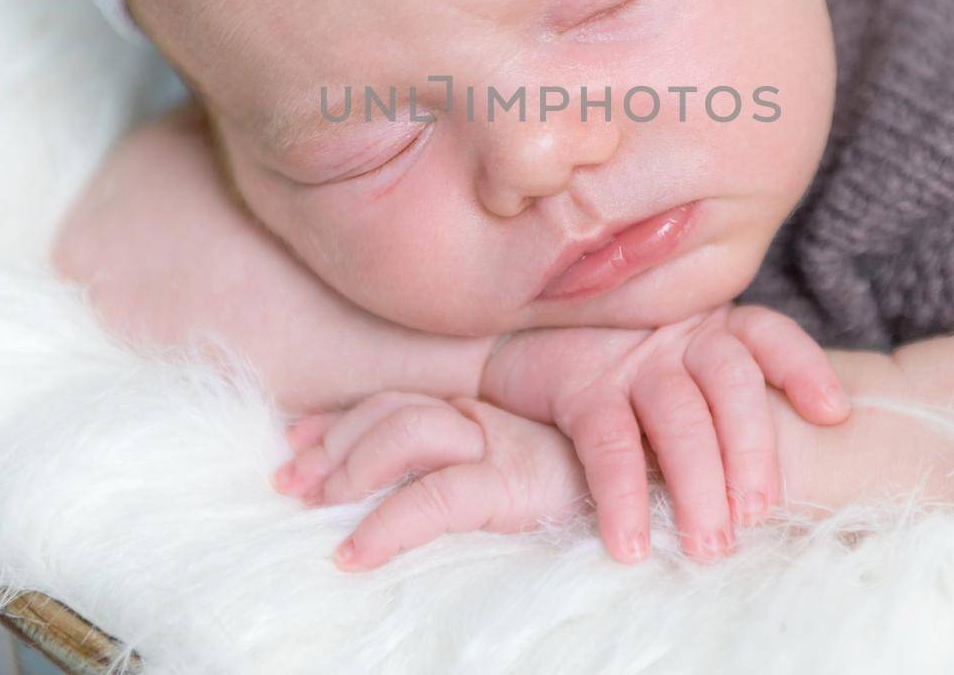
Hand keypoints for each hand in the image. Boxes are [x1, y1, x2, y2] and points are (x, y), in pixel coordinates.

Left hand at [272, 391, 590, 570]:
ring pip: (406, 431)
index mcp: (483, 409)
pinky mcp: (515, 483)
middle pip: (390, 408)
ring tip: (318, 509)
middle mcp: (488, 416)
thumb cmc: (601, 490)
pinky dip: (385, 527)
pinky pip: (435, 498)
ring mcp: (502, 443)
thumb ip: (467, 468)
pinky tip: (352, 554)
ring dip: (350, 469)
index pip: (396, 399)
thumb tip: (395, 490)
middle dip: (329, 443)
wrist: (665, 486)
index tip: (295, 443)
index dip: (338, 420)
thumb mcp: (523, 474)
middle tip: (287, 482)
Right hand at [478, 303, 849, 563]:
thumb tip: (775, 491)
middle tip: (756, 516)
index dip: (803, 368)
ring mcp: (630, 360)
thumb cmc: (623, 384)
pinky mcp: (580, 387)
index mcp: (713, 330)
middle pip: (732, 381)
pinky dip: (624, 496)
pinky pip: (609, 445)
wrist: (518, 355)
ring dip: (698, 485)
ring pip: (679, 416)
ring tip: (708, 547)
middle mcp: (678, 337)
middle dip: (752, 451)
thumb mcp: (683, 383)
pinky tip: (631, 543)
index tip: (833, 414)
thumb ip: (725, 410)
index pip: (768, 335)